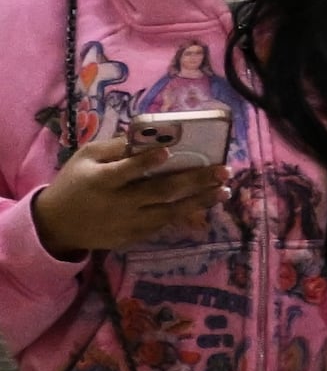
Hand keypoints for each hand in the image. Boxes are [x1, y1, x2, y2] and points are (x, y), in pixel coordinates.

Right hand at [32, 128, 217, 256]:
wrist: (57, 225)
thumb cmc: (75, 183)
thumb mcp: (85, 158)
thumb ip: (114, 148)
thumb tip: (147, 134)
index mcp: (101, 180)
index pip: (127, 171)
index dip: (146, 161)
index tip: (169, 152)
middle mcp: (118, 203)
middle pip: (160, 192)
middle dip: (194, 180)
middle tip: (224, 171)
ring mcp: (128, 223)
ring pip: (170, 212)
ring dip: (200, 201)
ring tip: (225, 191)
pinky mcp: (134, 237)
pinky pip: (163, 225)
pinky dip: (185, 215)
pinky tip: (205, 204)